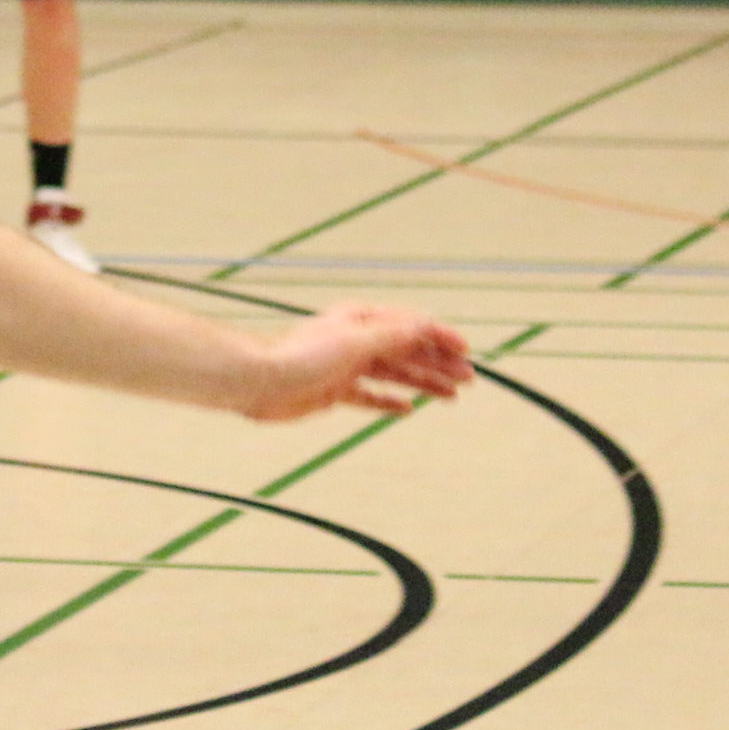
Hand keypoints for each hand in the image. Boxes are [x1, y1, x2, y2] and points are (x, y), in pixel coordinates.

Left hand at [243, 304, 475, 422]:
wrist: (259, 381)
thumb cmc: (302, 356)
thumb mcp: (354, 342)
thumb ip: (391, 337)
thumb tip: (425, 328)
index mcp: (361, 320)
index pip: (411, 325)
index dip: (441, 337)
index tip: (467, 353)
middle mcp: (356, 340)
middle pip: (407, 350)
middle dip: (439, 363)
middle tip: (469, 380)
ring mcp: (346, 365)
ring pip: (394, 373)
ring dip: (423, 382)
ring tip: (451, 396)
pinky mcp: (334, 390)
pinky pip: (370, 395)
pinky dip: (389, 401)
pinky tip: (407, 409)